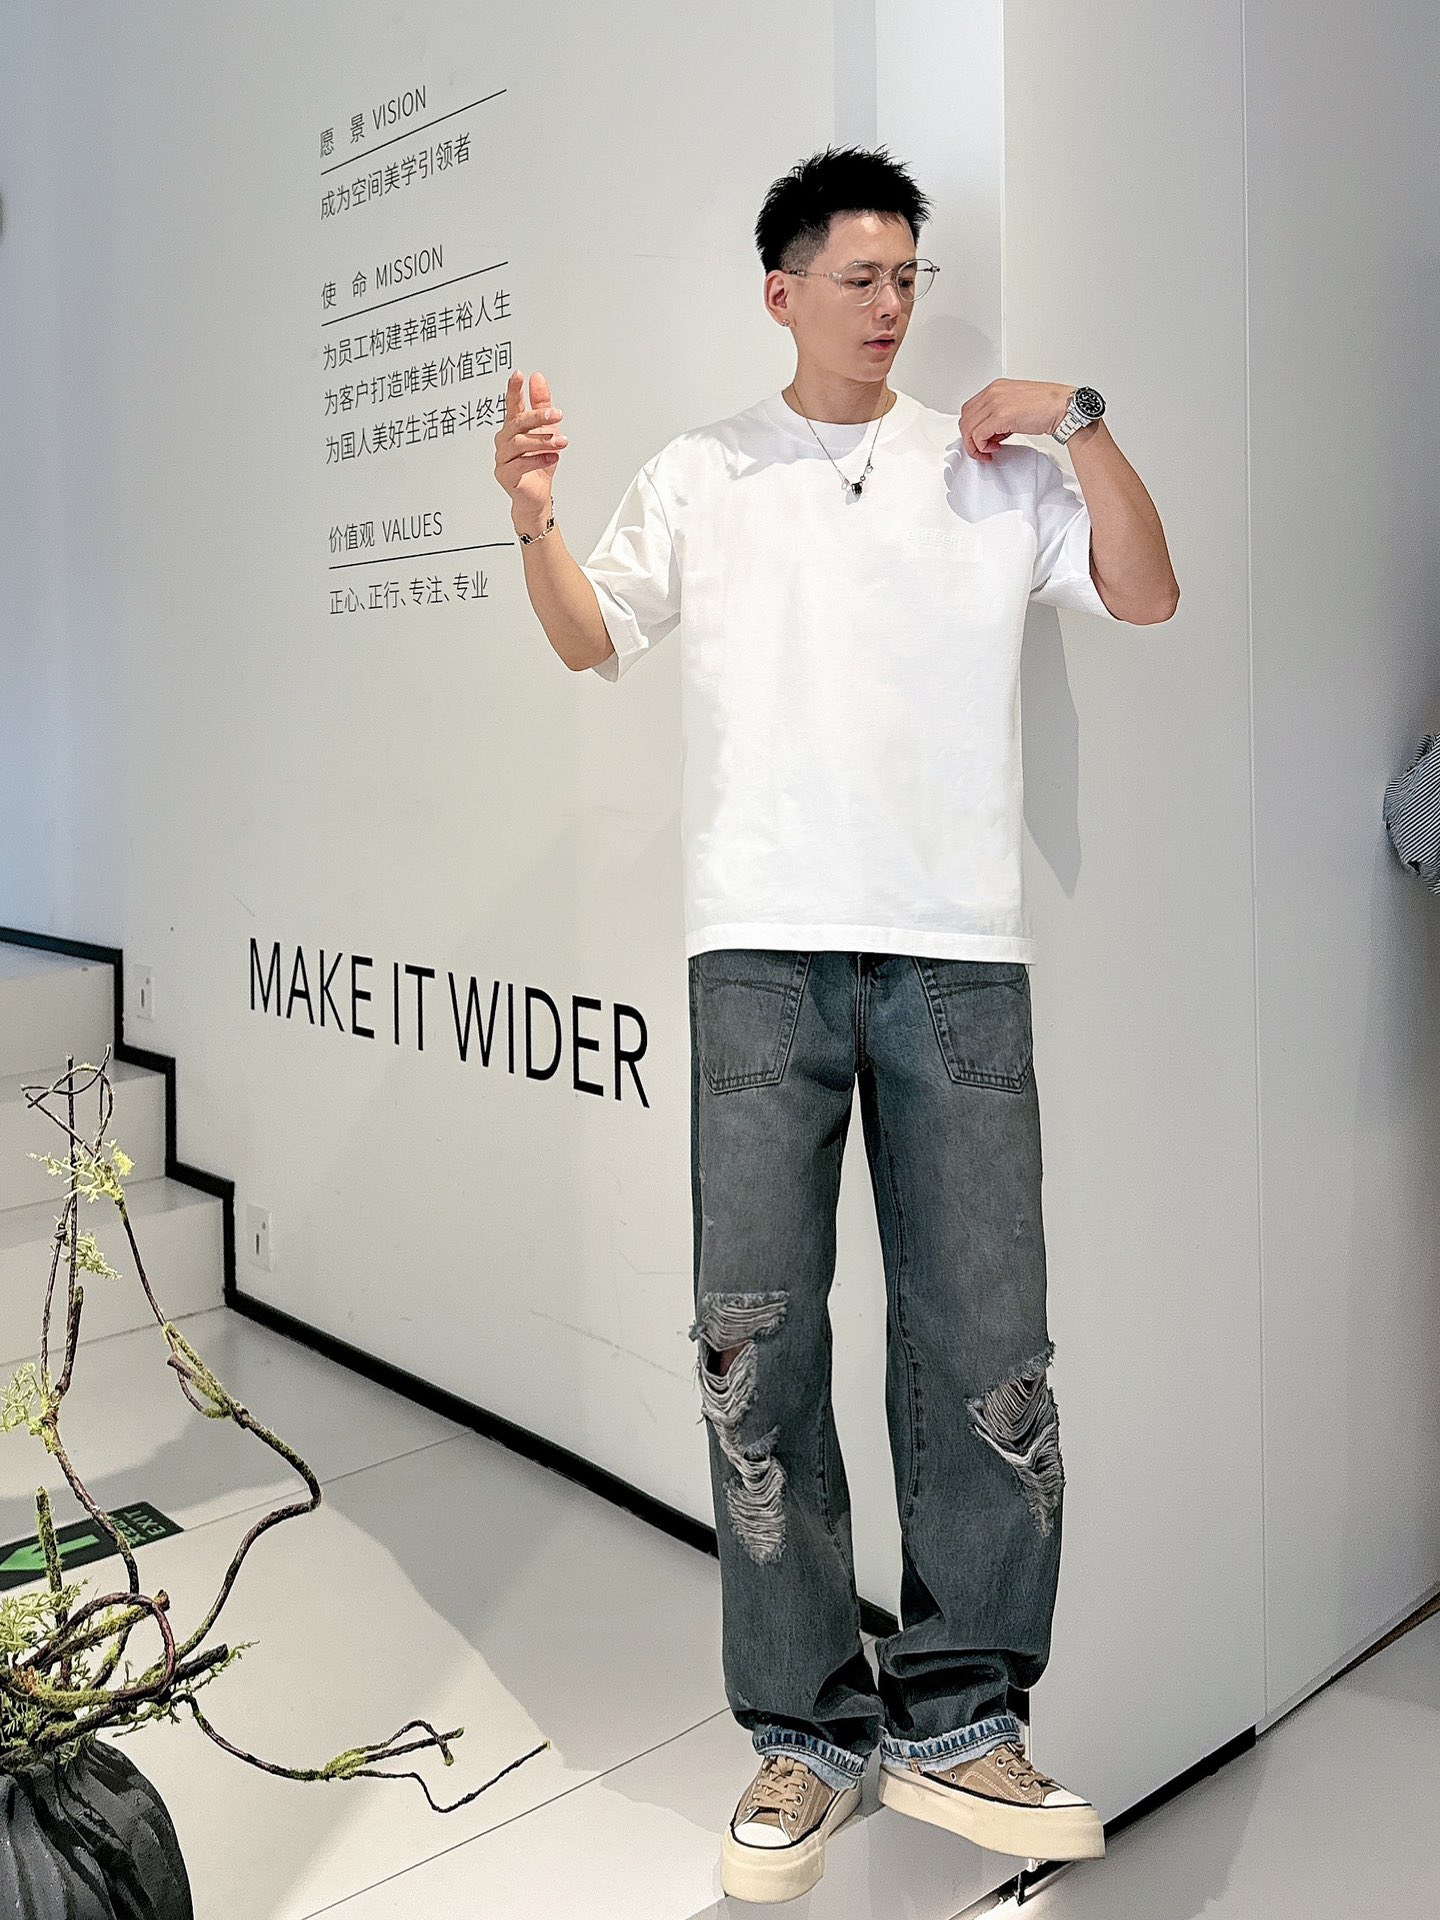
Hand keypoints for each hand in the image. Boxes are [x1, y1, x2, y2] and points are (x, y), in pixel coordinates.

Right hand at [494, 369, 567, 524]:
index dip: (514, 389)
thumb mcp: (546, 430)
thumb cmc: (539, 463)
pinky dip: (538, 459)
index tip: (518, 375)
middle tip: (557, 415)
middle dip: (538, 417)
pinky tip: (552, 457)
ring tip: (561, 442)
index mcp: (512, 427)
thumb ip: (541, 404)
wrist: (537, 496)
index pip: (511, 404)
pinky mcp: (505, 475)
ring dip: (542, 441)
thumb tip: (537, 378)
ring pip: (519, 443)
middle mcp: (504, 440)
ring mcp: (502, 458)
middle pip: (518, 423)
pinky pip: (520, 464)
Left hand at [958, 379, 1073, 461]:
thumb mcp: (1016, 406)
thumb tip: (990, 433)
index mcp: (996, 387)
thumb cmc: (1047, 406)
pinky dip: (982, 447)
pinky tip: (994, 448)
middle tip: (982, 450)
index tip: (981, 440)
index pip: (970, 409)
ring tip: (989, 451)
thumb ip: (999, 416)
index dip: (972, 428)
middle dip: (970, 439)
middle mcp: (993, 392)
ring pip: (969, 428)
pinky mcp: (1000, 415)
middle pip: (966, 419)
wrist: (1062, 407)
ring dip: (975, 445)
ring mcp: (995, 402)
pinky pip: (978, 435)